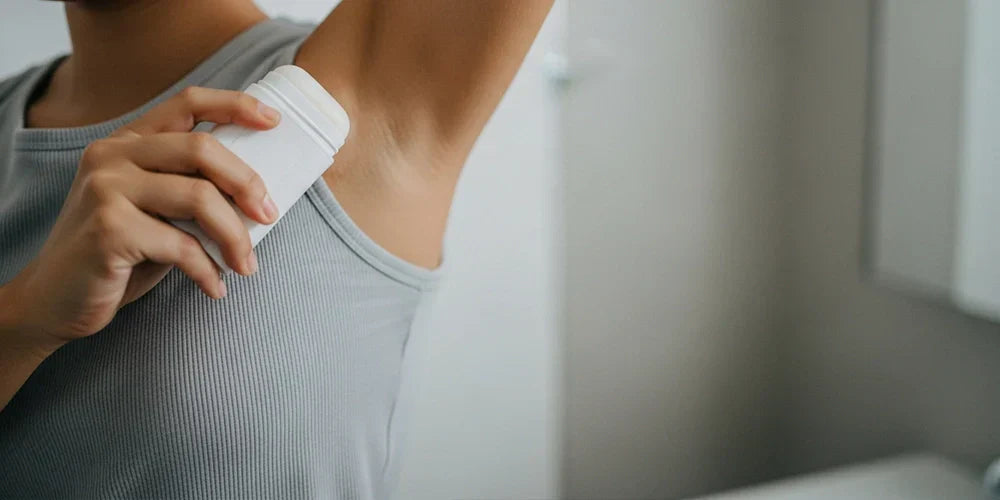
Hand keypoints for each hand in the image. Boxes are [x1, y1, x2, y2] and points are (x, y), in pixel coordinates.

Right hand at [3, 87, 281, 352]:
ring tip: (246, 266)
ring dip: (235, 236)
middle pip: (202, 148)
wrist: (54, 300)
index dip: (235, 105)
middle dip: (247, 183)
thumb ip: (189, 187)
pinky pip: (182, 245)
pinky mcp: (109, 229)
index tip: (274, 122)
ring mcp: (106, 189)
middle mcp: (112, 155)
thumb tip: (259, 192)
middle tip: (269, 216)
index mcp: (126, 141)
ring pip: (199, 197)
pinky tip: (214, 288)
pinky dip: (207, 270)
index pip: (187, 102)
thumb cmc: (119, 254)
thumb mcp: (154, 210)